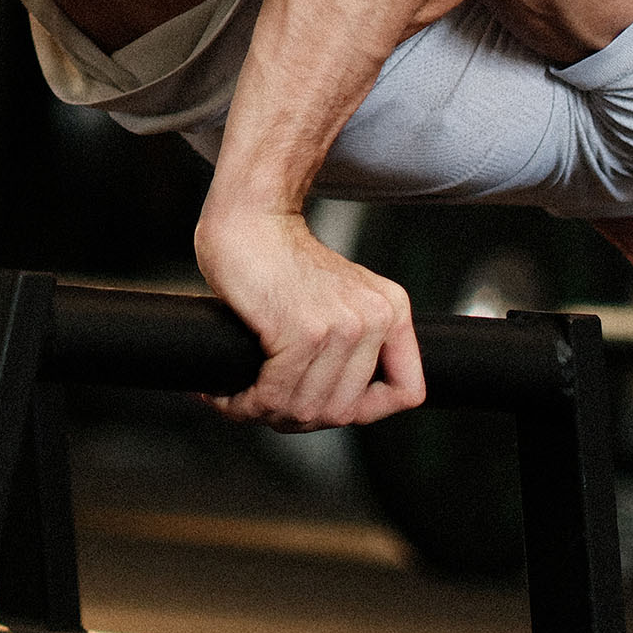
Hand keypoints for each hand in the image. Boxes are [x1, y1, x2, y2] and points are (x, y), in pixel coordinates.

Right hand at [194, 205, 423, 429]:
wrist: (248, 214)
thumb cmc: (277, 257)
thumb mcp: (339, 297)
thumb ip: (352, 343)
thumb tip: (336, 409)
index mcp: (393, 308)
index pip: (407, 391)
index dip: (363, 411)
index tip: (322, 404)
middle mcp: (376, 318)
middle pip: (344, 411)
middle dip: (297, 417)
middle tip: (262, 403)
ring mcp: (342, 325)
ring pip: (307, 410)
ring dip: (265, 413)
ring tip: (241, 398)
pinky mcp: (303, 330)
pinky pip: (276, 394)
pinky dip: (244, 403)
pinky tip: (226, 392)